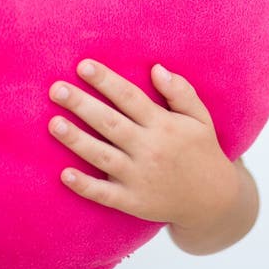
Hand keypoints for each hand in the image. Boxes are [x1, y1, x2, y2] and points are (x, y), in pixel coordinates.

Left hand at [48, 59, 238, 230]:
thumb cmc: (201, 151)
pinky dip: (85, 187)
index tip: (83, 66)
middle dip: (82, 105)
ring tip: (54, 124)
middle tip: (56, 89)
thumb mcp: (199, 118)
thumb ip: (180, 91)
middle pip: (110, 123)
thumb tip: (156, 68)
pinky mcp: (133, 202)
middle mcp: (150, 150)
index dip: (106, 81)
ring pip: (103, 156)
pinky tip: (64, 175)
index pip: (130, 98)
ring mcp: (140, 178)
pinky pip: (105, 195)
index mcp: (164, 125)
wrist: (214, 202)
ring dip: (77, 140)